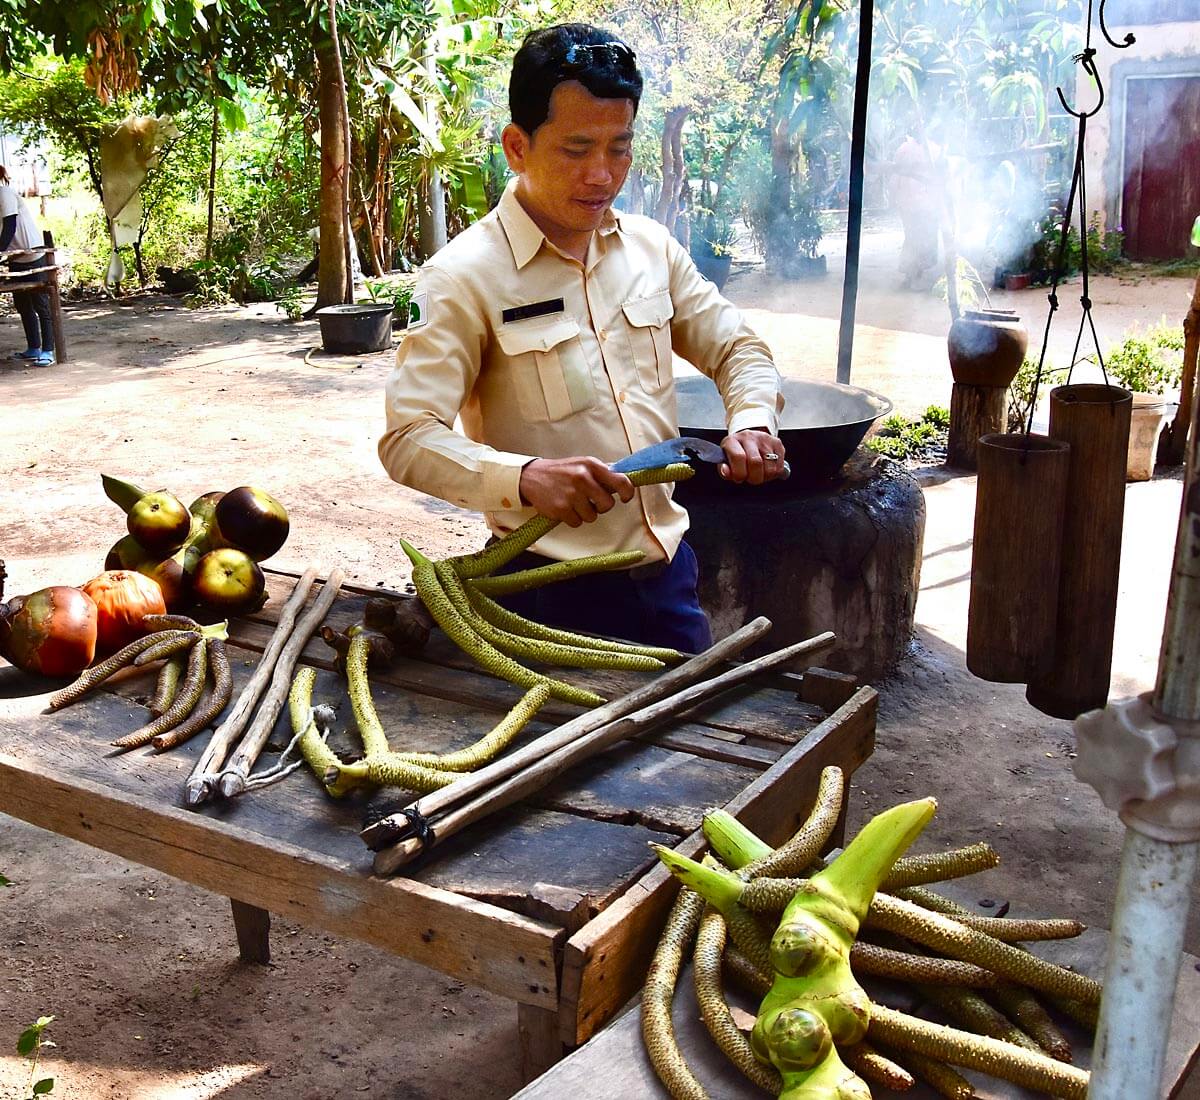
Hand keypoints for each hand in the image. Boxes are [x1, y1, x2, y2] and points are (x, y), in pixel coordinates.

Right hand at [518, 457, 634, 526]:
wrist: (532, 476)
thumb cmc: (561, 471)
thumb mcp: (582, 464)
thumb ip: (602, 472)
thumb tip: (625, 479)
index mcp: (591, 465)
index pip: (621, 481)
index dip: (627, 493)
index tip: (625, 498)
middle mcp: (582, 478)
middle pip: (608, 504)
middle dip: (601, 506)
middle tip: (591, 501)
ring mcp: (571, 494)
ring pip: (592, 516)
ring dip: (584, 513)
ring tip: (573, 502)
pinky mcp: (561, 508)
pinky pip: (577, 523)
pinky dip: (572, 518)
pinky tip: (564, 507)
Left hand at [720, 428, 786, 485]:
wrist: (749, 440)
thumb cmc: (736, 454)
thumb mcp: (725, 462)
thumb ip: (725, 470)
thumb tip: (726, 472)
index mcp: (732, 441)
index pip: (738, 457)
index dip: (739, 473)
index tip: (739, 478)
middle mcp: (749, 437)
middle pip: (756, 462)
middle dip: (754, 478)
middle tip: (750, 478)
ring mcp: (764, 439)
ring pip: (770, 467)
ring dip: (764, 477)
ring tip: (758, 474)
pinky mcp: (777, 443)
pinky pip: (779, 467)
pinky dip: (773, 474)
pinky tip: (766, 470)